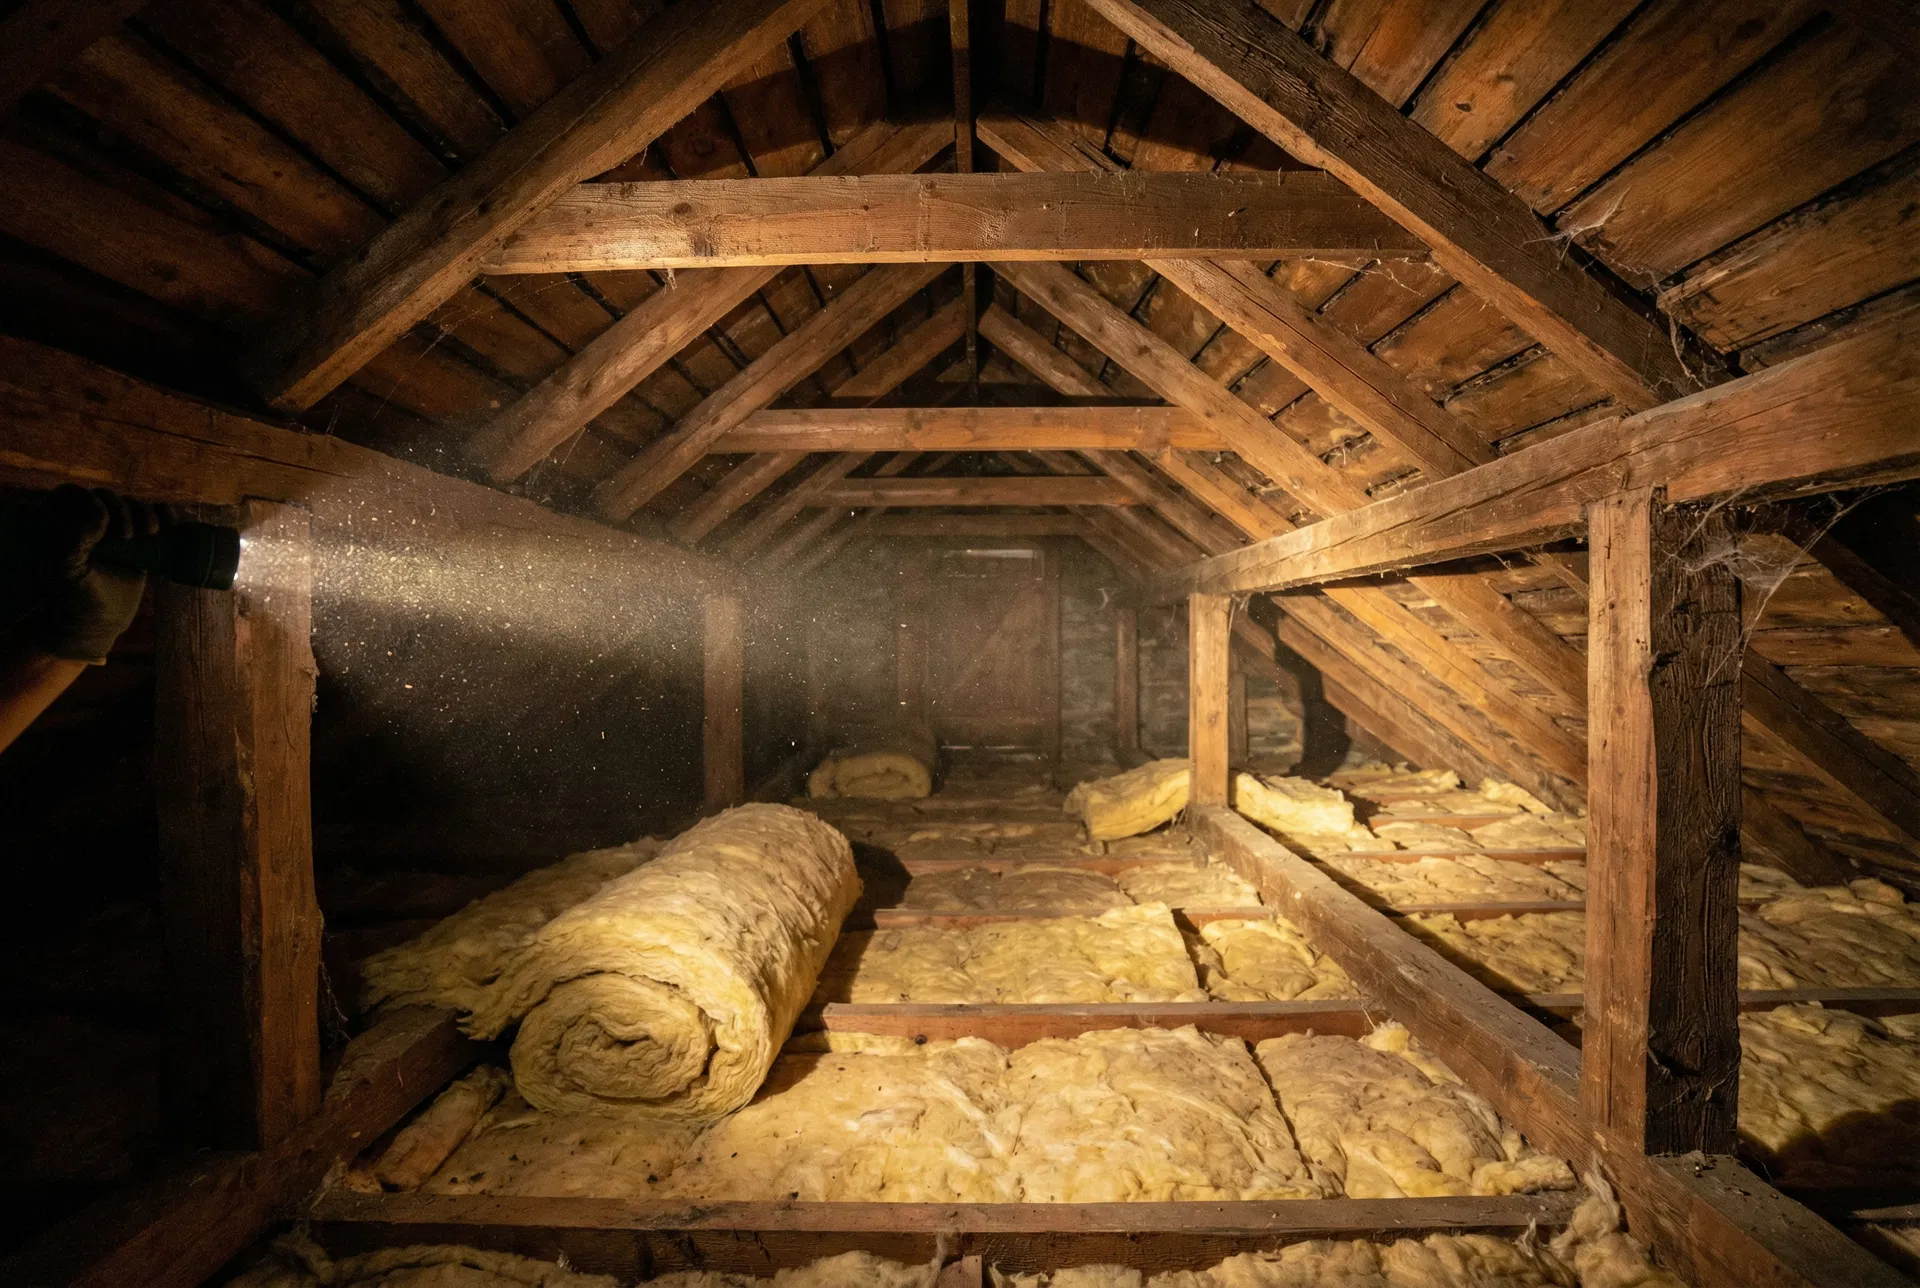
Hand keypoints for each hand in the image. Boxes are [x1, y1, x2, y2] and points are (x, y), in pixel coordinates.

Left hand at [32, 485, 166, 662]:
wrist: (99, 621)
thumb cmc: (76, 598)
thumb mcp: (66, 571)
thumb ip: (73, 540)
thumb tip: (100, 516)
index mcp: (61, 524)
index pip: (71, 494)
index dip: (89, 503)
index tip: (102, 527)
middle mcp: (86, 523)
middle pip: (106, 496)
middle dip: (121, 510)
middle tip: (126, 537)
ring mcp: (114, 530)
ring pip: (131, 503)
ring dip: (144, 512)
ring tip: (149, 534)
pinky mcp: (139, 540)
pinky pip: (154, 515)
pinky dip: (164, 514)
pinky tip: (168, 523)